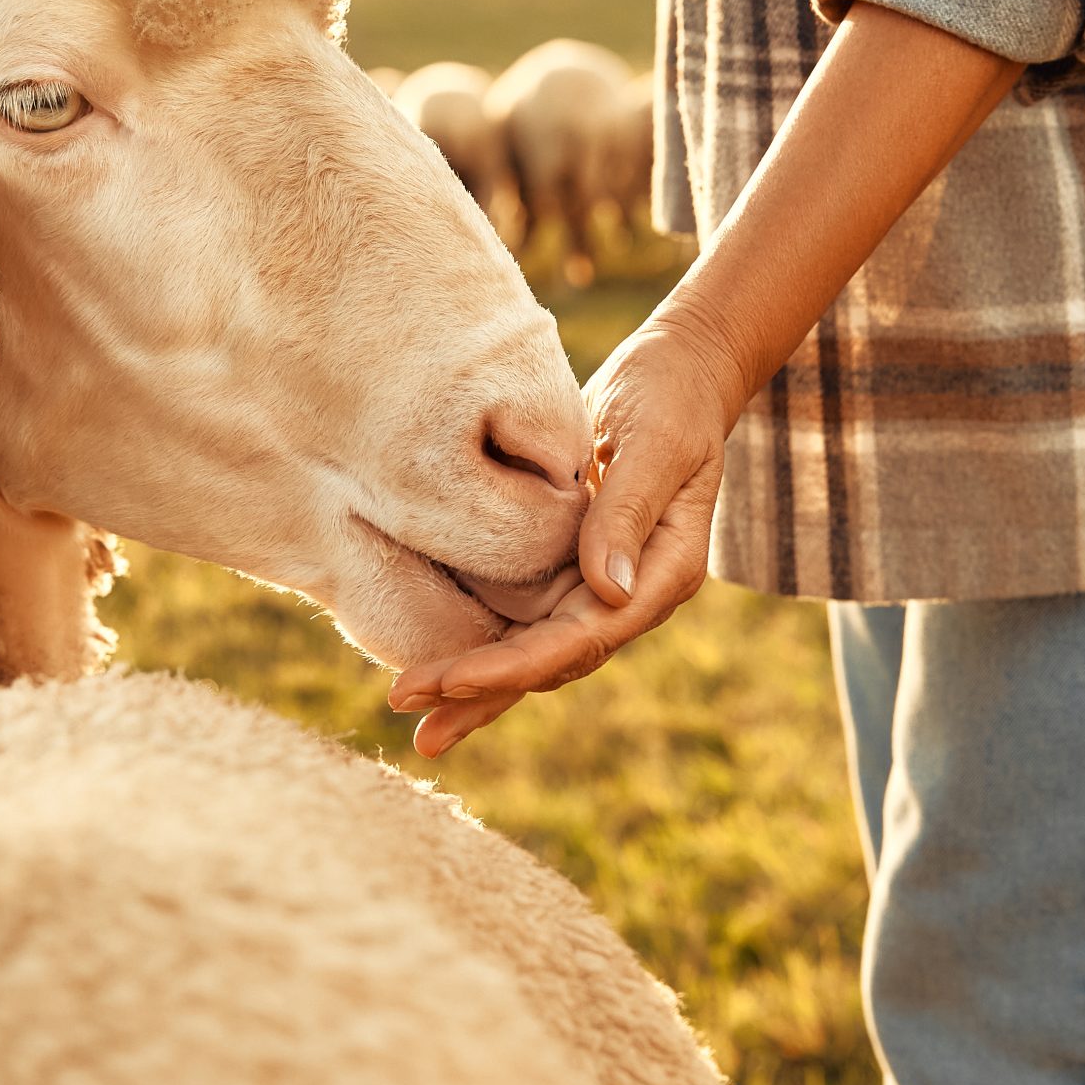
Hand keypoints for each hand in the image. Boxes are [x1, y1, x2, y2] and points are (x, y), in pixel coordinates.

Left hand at [388, 317, 738, 756]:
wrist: (677, 374)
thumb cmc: (670, 396)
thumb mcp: (655, 442)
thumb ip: (628, 510)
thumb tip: (607, 594)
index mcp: (662, 575)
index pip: (584, 637)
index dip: (514, 664)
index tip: (452, 681)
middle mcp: (628, 596)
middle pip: (551, 660)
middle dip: (480, 690)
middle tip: (407, 705)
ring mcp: (597, 587)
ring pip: (532, 651)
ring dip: (473, 683)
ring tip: (408, 709)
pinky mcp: (566, 569)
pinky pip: (522, 618)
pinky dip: (479, 642)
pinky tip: (430, 661)